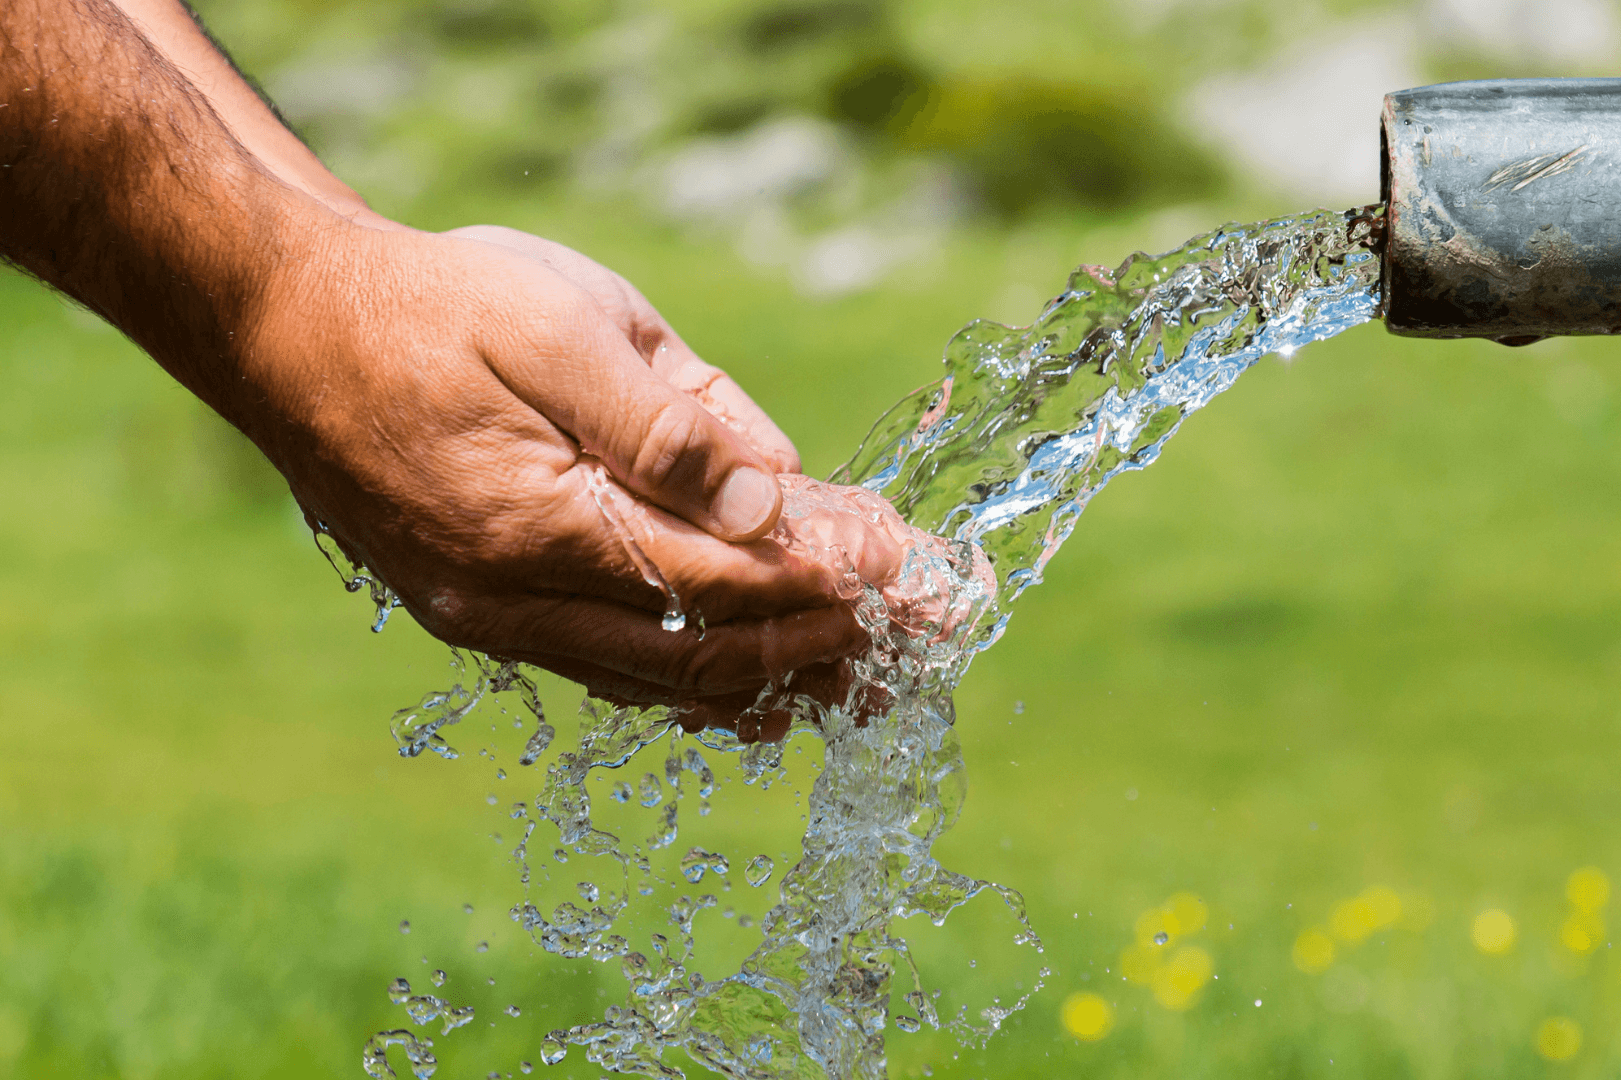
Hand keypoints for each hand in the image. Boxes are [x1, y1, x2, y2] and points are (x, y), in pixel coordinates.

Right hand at [232, 211, 905, 712]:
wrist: (288, 327)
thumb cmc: (435, 305)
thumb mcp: (562, 326)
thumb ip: (668, 423)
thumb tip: (774, 504)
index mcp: (538, 527)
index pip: (723, 583)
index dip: (829, 580)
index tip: (917, 570)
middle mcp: (516, 604)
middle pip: (708, 653)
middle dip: (831, 639)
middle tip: (933, 631)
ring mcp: (499, 622)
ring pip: (669, 681)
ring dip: (783, 673)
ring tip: (882, 672)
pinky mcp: (493, 616)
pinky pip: (622, 672)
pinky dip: (708, 676)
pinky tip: (774, 681)